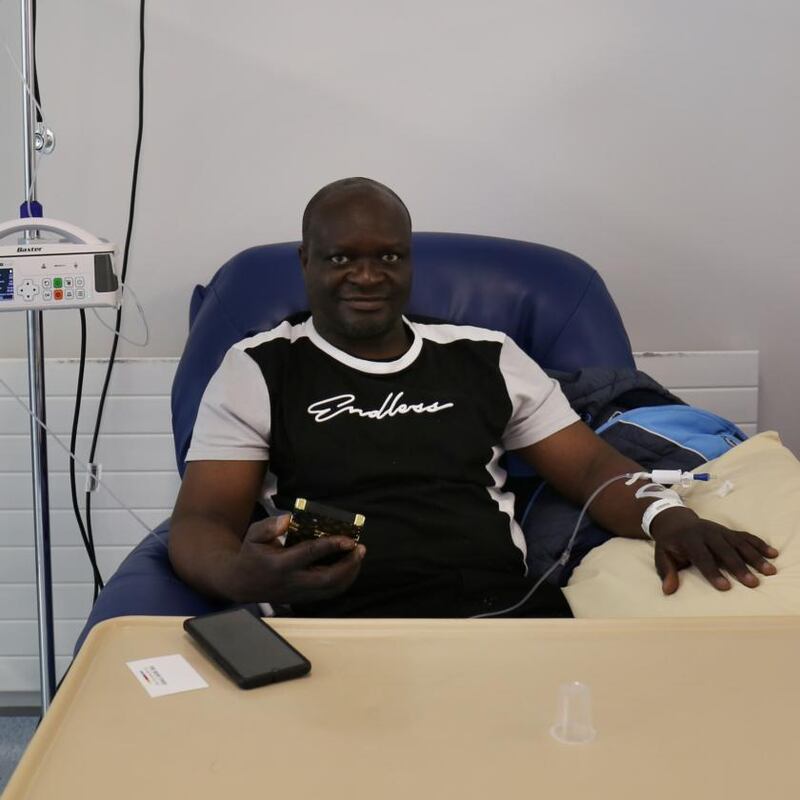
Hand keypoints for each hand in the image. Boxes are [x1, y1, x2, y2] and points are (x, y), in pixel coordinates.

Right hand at [227, 515, 365, 603]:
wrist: (240, 584)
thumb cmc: (251, 554)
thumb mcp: (254, 534)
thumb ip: (270, 525)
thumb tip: (290, 518)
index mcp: (280, 564)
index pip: (311, 554)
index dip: (333, 546)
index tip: (349, 539)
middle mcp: (292, 581)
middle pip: (328, 578)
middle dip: (349, 564)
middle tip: (360, 549)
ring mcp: (299, 593)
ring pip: (332, 589)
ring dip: (350, 573)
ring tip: (358, 556)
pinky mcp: (303, 599)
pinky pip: (329, 593)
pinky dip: (343, 581)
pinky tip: (348, 567)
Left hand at [649, 507, 778, 594]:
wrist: (676, 520)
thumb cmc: (670, 543)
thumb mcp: (662, 554)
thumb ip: (665, 571)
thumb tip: (667, 590)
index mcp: (689, 539)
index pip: (702, 557)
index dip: (713, 572)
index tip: (725, 587)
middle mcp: (707, 533)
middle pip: (724, 550)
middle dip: (738, 567)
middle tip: (752, 583)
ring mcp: (720, 531)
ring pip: (739, 543)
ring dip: (755, 557)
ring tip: (769, 572)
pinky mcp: (729, 531)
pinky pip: (746, 536)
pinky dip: (759, 544)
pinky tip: (773, 554)